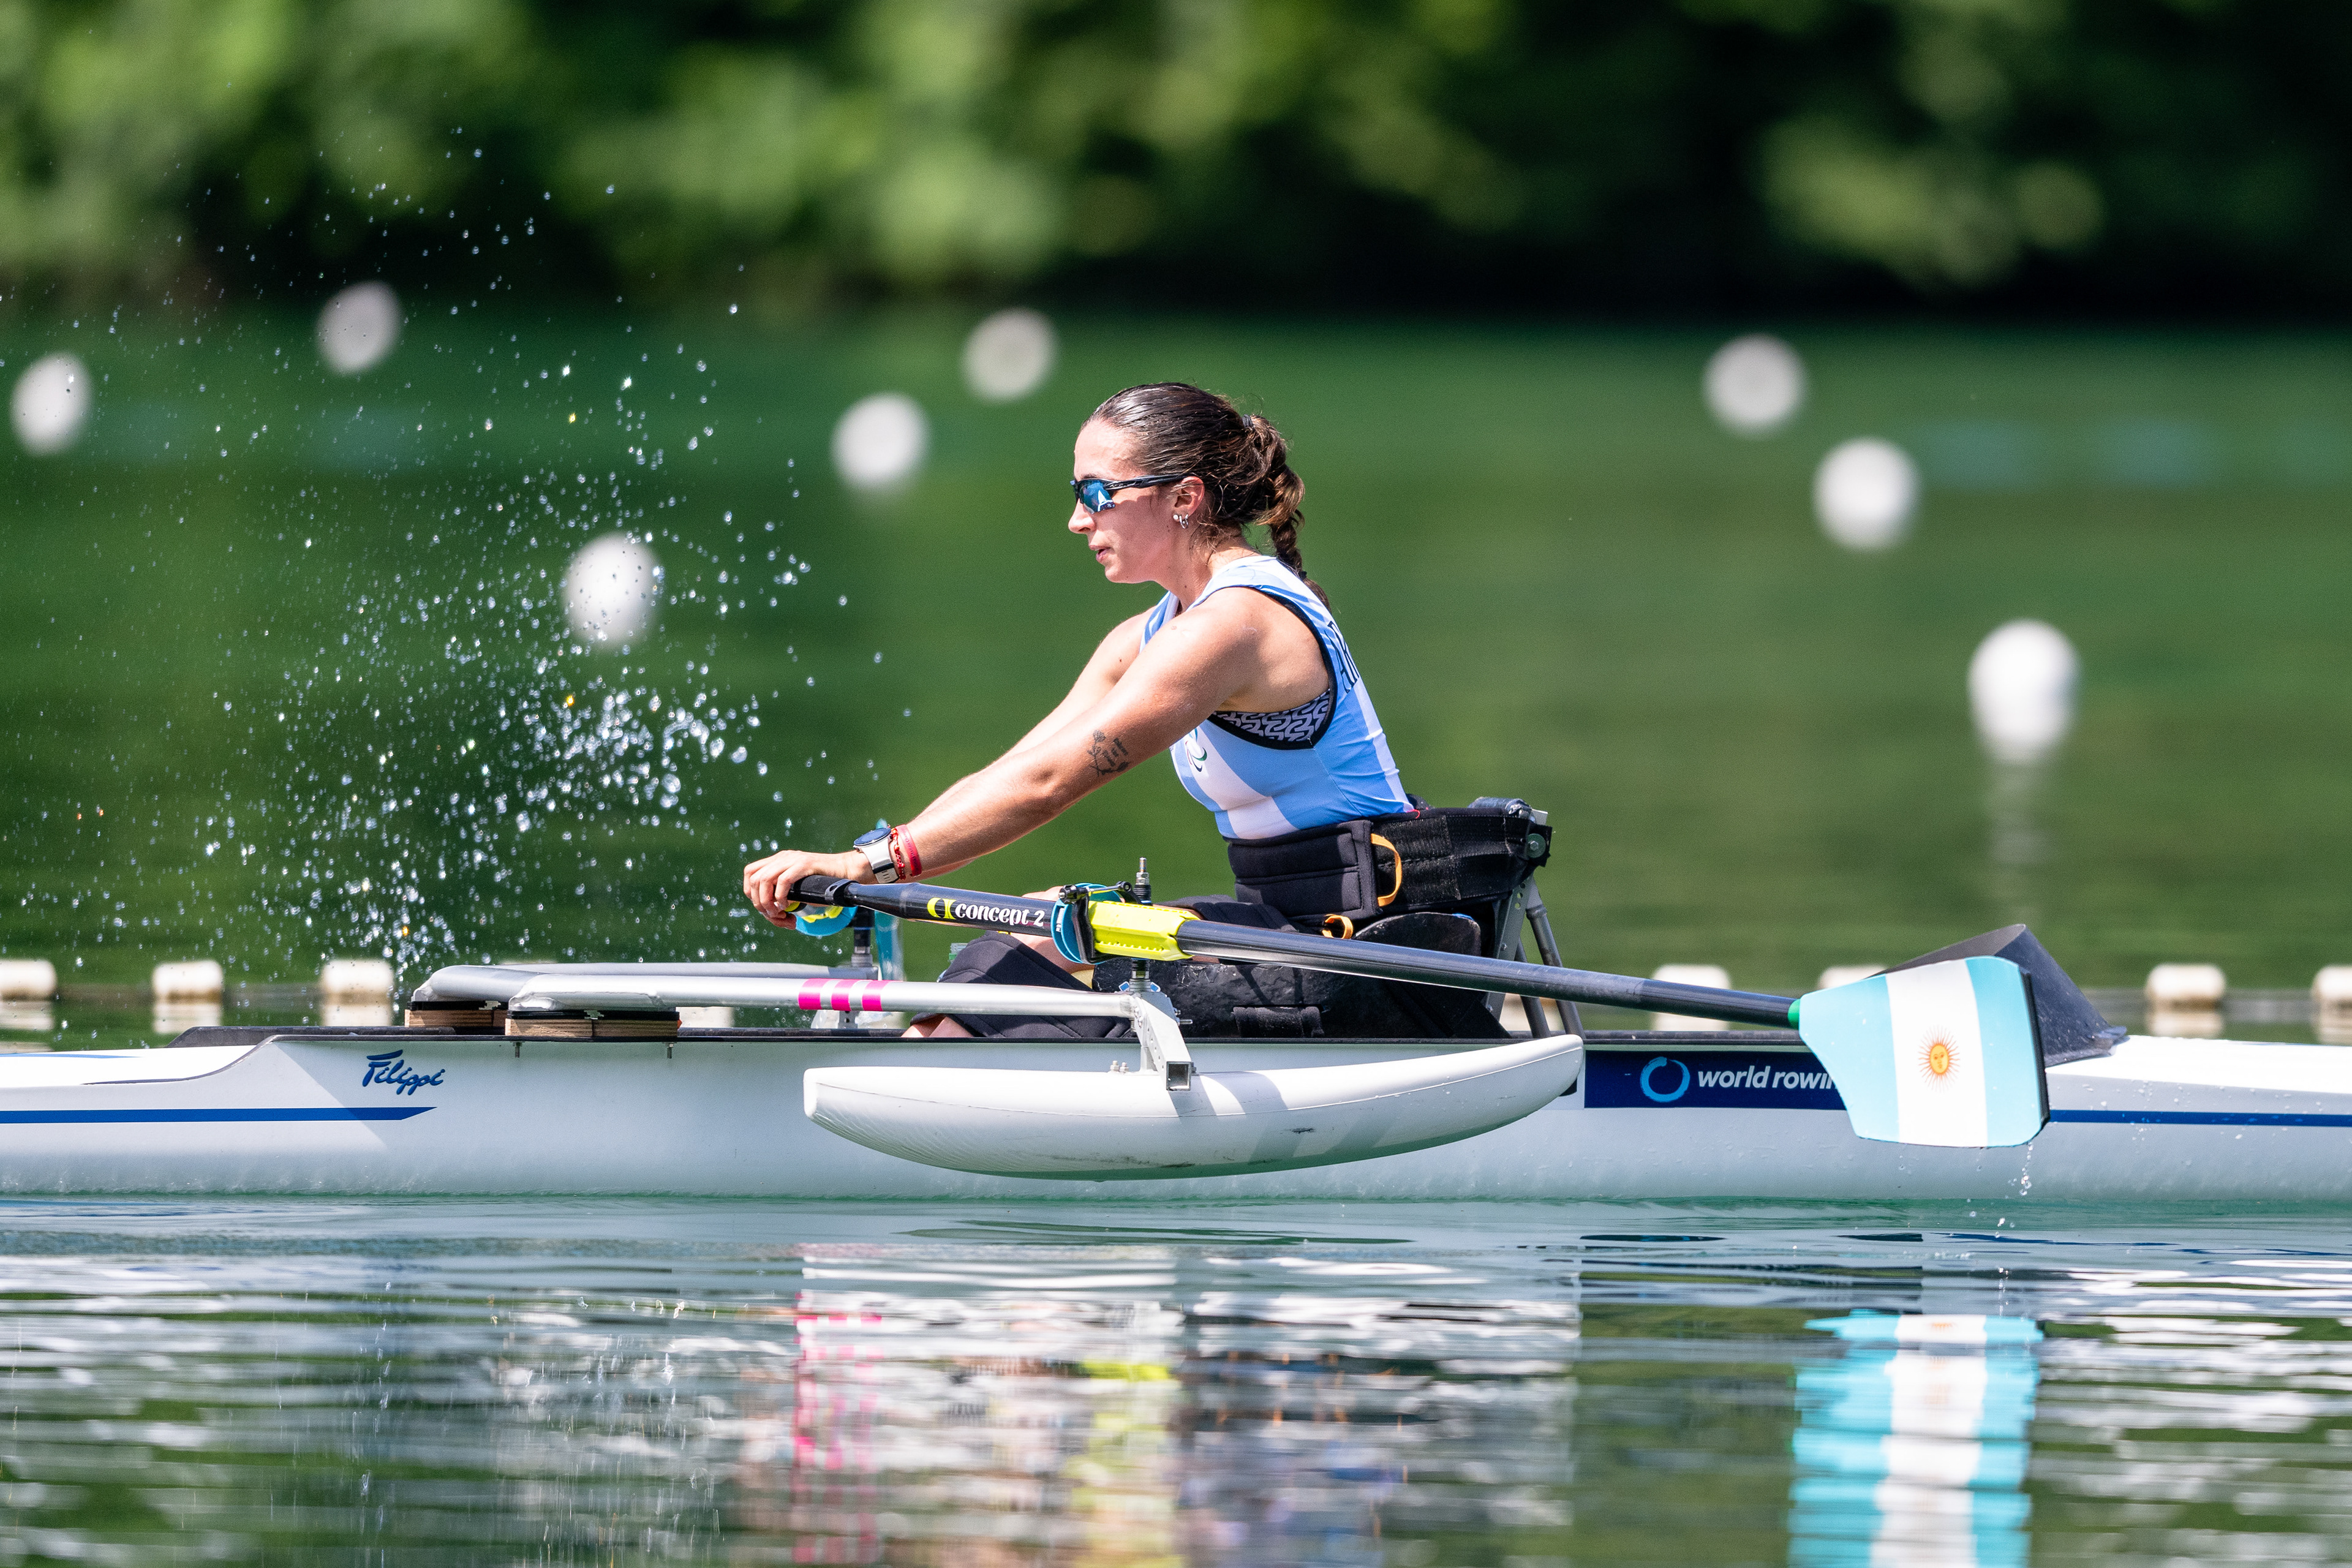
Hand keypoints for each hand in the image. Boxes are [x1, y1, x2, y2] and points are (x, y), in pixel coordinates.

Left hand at [743, 848, 867, 926]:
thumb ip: (782, 895)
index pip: (750, 873)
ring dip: (768, 902)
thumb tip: (769, 912)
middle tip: (774, 915)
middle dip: (759, 903)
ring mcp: (792, 859)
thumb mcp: (797, 889)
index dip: (751, 893)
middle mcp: (782, 857)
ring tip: (780, 913)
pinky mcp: (804, 864)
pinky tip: (789, 906)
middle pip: (754, 879)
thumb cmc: (823, 885)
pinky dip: (781, 897)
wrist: (846, 872)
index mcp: (778, 860)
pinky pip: (782, 881)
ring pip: (764, 880)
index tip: (764, 908)